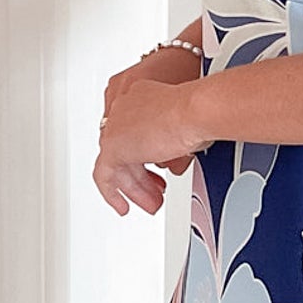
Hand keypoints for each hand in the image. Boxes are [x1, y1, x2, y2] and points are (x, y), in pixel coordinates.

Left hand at [94, 49, 210, 215]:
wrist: (195, 110)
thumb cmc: (198, 112)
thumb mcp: (185, 128)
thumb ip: (172, 143)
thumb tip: (173, 164)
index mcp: (139, 97)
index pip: (134, 132)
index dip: (145, 155)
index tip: (156, 168)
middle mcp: (124, 109)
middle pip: (125, 149)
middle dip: (141, 176)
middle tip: (154, 192)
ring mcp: (116, 126)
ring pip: (117, 163)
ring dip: (134, 187)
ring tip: (150, 202)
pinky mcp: (113, 145)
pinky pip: (104, 175)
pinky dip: (113, 193)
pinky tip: (122, 206)